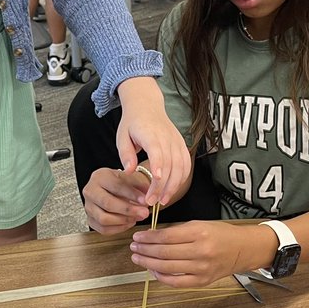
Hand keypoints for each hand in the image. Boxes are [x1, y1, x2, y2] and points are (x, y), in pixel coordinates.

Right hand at [83, 168, 151, 234]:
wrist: (114, 189)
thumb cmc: (124, 183)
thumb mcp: (132, 179)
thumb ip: (140, 187)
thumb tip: (149, 198)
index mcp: (100, 177)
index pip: (116, 186)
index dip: (132, 195)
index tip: (145, 201)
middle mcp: (90, 191)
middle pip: (108, 204)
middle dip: (128, 210)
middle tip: (144, 213)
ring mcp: (88, 207)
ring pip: (104, 219)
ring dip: (124, 221)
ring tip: (137, 217)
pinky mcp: (90, 220)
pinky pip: (103, 229)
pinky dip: (119, 228)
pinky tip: (129, 222)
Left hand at [114, 78, 191, 205]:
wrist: (147, 106)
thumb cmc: (133, 123)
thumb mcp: (122, 136)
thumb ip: (126, 154)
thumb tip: (129, 171)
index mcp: (150, 134)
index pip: (158, 151)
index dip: (159, 167)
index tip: (156, 182)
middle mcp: (167, 137)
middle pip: (170, 164)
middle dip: (163, 186)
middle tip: (153, 202)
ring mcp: (177, 141)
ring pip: (181, 166)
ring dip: (173, 185)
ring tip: (163, 200)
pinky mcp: (182, 145)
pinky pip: (186, 164)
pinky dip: (182, 178)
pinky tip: (173, 189)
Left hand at [130, 220, 255, 286]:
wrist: (243, 249)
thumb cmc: (221, 234)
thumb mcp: (200, 224)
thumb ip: (177, 231)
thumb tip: (153, 237)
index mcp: (199, 233)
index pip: (166, 236)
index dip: (148, 238)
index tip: (138, 237)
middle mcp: (201, 252)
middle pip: (164, 253)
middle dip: (145, 250)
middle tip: (134, 247)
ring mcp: (202, 269)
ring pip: (167, 268)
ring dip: (148, 263)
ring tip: (138, 258)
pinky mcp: (202, 281)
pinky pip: (176, 282)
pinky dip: (161, 277)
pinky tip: (153, 270)